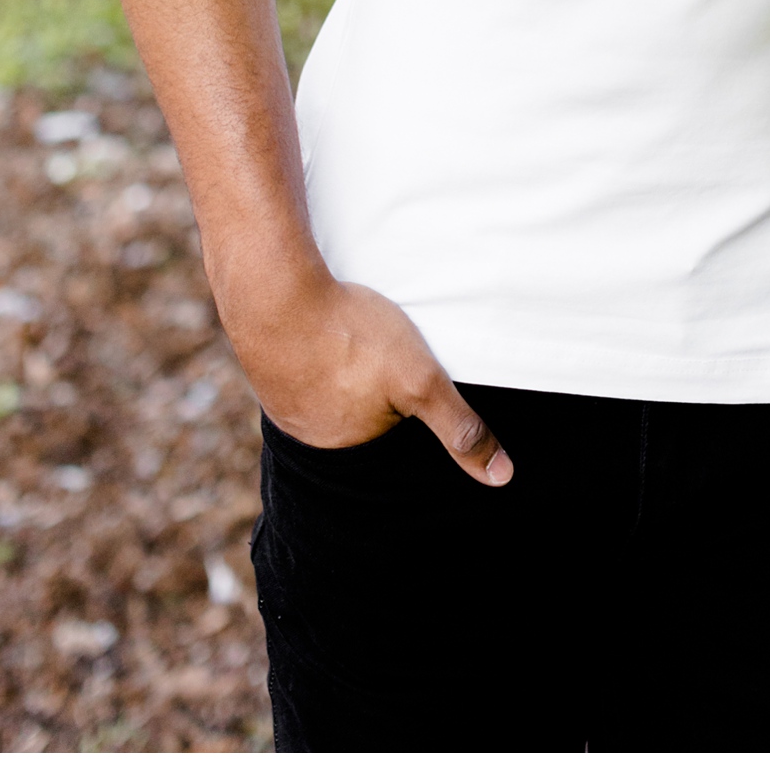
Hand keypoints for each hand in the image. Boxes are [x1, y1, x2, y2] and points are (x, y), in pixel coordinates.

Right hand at [227, 271, 513, 484]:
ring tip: (356, 347)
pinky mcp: (268, 370)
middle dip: (373, 397)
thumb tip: (501, 476)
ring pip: (328, 396)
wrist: (274, 292)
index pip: (390, 443)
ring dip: (342, 376)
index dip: (404, 412)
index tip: (408, 387)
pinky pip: (301, 372)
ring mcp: (285, 405)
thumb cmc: (350, 335)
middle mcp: (312, 439)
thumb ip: (459, 426)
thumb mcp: (420, 379)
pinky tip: (324, 335)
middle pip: (358, 421)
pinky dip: (315, 357)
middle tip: (380, 361)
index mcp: (349, 450)